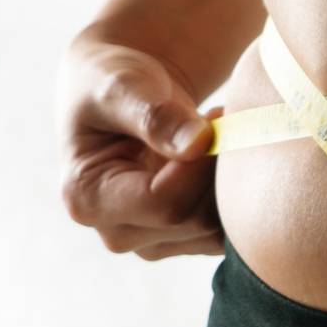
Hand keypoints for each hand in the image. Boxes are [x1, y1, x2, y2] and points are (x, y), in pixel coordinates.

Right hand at [57, 32, 222, 258]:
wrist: (126, 96)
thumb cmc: (113, 84)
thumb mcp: (122, 87)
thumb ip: (155, 115)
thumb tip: (196, 144)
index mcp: (87, 199)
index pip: (165, 203)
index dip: (203, 163)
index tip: (217, 117)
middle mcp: (117, 232)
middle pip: (195, 221)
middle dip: (220, 170)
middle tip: (225, 121)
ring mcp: (153, 242)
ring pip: (218, 230)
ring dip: (234, 182)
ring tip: (222, 136)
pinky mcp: (185, 238)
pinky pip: (229, 231)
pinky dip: (240, 195)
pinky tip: (226, 158)